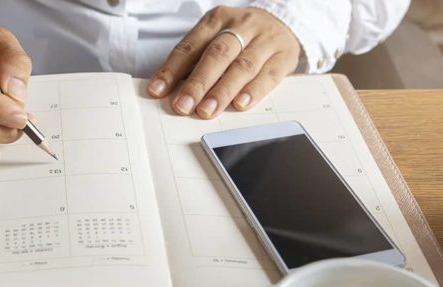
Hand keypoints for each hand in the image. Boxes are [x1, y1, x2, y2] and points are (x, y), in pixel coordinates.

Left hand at [147, 7, 299, 117]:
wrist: (283, 24)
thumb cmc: (240, 37)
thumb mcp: (215, 39)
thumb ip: (195, 62)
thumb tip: (170, 91)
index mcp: (217, 20)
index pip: (191, 45)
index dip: (172, 70)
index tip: (157, 91)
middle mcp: (242, 26)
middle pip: (217, 55)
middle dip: (198, 83)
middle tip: (183, 106)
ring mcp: (265, 39)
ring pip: (242, 66)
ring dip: (222, 91)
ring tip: (207, 110)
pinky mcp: (284, 56)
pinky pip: (269, 75)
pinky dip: (254, 91)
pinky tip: (240, 104)